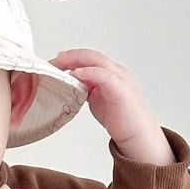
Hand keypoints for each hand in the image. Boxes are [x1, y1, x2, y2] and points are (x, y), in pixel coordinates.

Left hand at [52, 49, 173, 164]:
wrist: (135, 132)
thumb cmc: (119, 116)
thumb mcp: (95, 97)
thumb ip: (84, 87)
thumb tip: (68, 81)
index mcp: (110, 72)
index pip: (89, 58)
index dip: (71, 57)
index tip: (54, 61)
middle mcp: (116, 72)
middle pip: (91, 56)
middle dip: (71, 56)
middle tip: (54, 61)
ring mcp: (120, 79)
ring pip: (97, 61)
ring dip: (77, 60)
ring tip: (62, 63)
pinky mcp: (121, 90)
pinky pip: (105, 76)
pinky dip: (90, 72)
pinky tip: (78, 73)